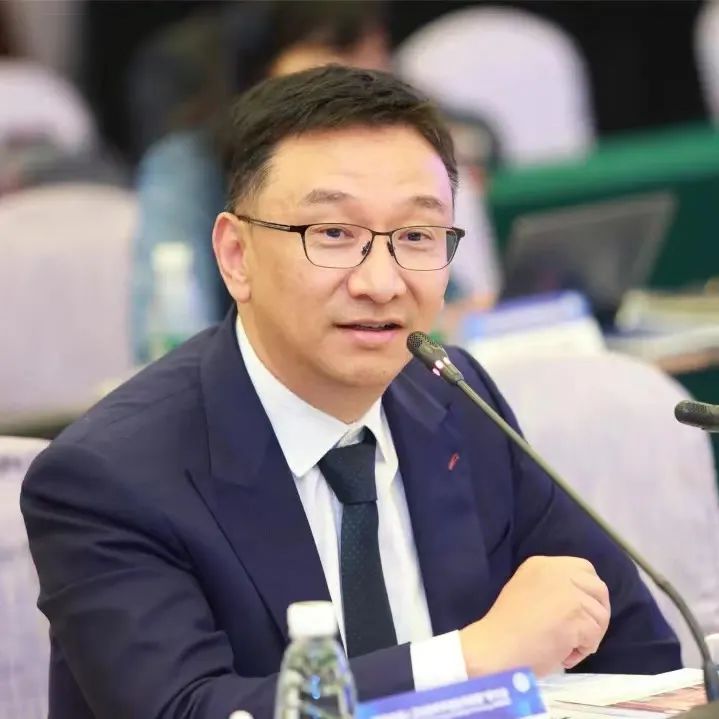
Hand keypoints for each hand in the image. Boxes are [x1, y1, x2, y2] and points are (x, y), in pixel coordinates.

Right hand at [459, 556, 610, 676]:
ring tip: (567, 648)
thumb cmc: (506, 627)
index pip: (584, 568)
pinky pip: (594, 636)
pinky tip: (563, 655)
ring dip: (590, 636)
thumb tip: (580, 600)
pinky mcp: (575, 615)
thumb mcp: (526, 589)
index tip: (581, 611)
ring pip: (600, 615)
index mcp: (542, 564)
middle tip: (584, 633)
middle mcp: (557, 572)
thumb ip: (551, 587)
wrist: (496, 646)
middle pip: (599, 588)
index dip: (589, 591)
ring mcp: (568, 592)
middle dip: (598, 613)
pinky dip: (583, 651)